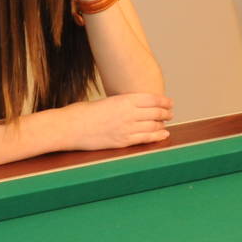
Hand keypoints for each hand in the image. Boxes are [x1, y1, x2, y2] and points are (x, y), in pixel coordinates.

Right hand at [57, 92, 173, 150]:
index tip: (169, 102)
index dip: (164, 101)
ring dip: (163, 124)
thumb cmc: (83, 113)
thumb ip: (122, 104)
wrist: (70, 127)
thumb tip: (134, 108)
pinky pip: (145, 139)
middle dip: (165, 113)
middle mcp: (128, 113)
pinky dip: (157, 136)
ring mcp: (126, 128)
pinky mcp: (122, 142)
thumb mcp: (106, 102)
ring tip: (167, 122)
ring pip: (152, 126)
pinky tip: (164, 135)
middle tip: (171, 112)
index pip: (152, 99)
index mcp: (124, 100)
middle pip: (155, 113)